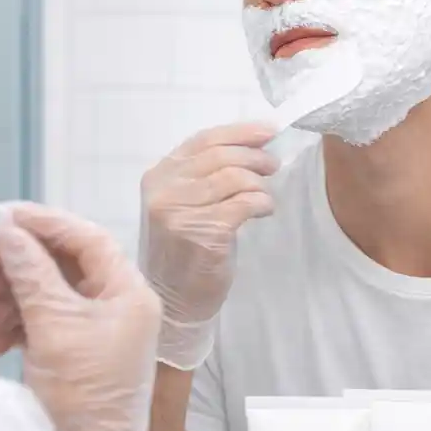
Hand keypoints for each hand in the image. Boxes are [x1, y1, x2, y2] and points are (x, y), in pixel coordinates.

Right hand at [0, 204, 165, 430]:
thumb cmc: (86, 398)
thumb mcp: (55, 326)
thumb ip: (31, 274)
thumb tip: (10, 234)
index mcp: (127, 293)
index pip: (87, 239)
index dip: (45, 223)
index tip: (4, 217)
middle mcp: (114, 307)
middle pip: (57, 265)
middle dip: (12, 267)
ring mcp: (91, 330)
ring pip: (41, 294)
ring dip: (3, 298)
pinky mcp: (70, 351)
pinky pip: (36, 322)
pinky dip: (9, 325)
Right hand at [140, 122, 278, 369]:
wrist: (175, 300)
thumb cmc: (185, 251)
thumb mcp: (183, 204)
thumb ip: (204, 175)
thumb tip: (253, 145)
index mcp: (158, 177)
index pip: (202, 140)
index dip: (239, 132)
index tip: (267, 131)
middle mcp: (164, 191)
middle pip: (220, 156)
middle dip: (254, 156)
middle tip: (273, 164)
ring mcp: (179, 212)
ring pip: (233, 177)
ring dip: (259, 182)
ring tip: (265, 193)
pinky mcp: (202, 233)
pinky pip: (243, 203)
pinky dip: (261, 202)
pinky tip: (264, 210)